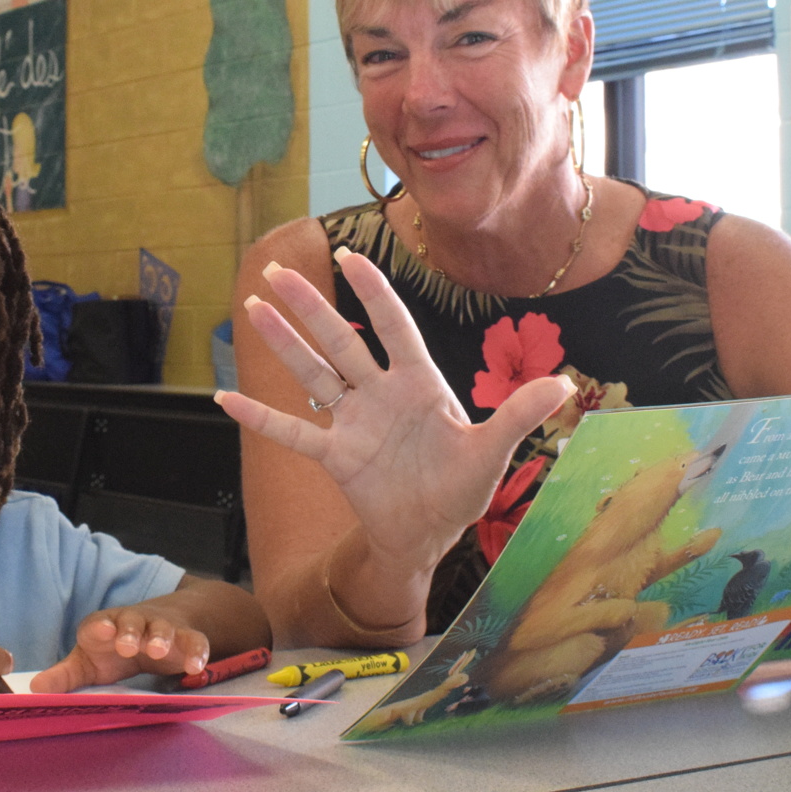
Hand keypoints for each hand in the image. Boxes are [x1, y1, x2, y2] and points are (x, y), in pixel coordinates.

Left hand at [29, 605, 212, 691]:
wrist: (156, 627)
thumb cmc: (113, 649)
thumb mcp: (88, 663)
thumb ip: (64, 677)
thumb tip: (34, 692)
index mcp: (104, 627)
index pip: (99, 622)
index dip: (100, 627)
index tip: (100, 632)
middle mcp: (132, 623)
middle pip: (131, 621)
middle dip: (129, 631)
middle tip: (128, 645)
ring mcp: (160, 628)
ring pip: (162, 628)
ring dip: (160, 636)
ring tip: (158, 649)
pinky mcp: (185, 638)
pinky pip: (193, 641)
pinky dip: (196, 651)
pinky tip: (196, 665)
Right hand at [216, 248, 574, 576]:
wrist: (428, 535)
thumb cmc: (460, 489)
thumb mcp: (492, 452)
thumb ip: (518, 415)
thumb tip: (562, 385)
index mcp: (418, 384)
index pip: (393, 328)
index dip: (373, 293)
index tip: (351, 256)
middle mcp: (379, 394)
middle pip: (339, 341)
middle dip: (309, 307)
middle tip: (276, 270)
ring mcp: (352, 423)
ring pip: (312, 374)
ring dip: (282, 343)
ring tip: (252, 307)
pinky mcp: (334, 457)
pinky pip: (293, 433)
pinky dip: (262, 417)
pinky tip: (227, 398)